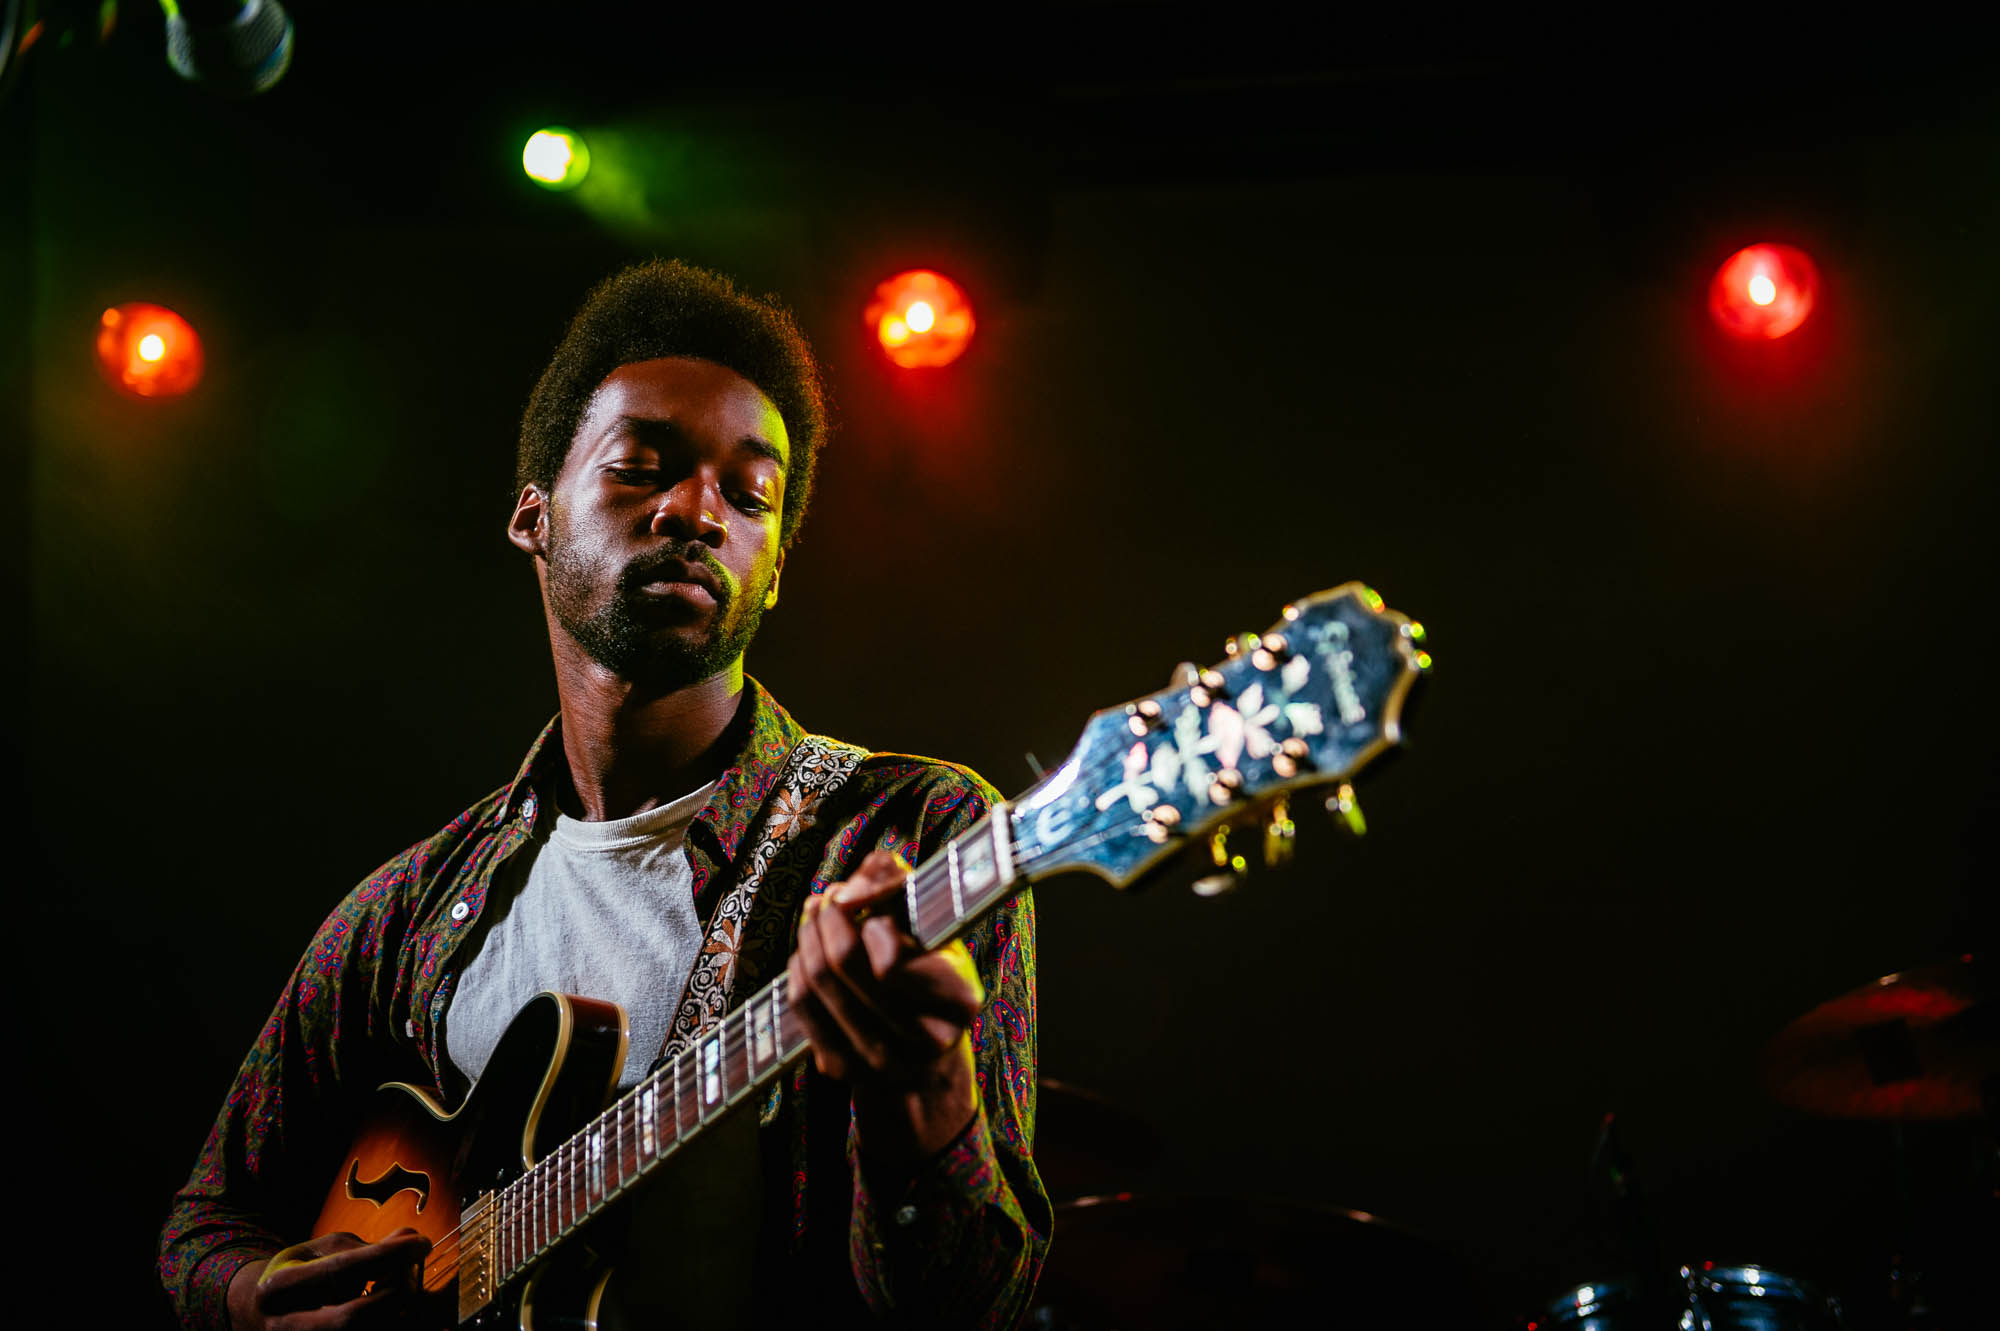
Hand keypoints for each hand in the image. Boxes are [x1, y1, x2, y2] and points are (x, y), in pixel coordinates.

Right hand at [227, 1228, 448, 1329]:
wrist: (266, 1312)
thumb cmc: (303, 1273)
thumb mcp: (324, 1250)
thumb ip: (366, 1247)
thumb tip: (411, 1238)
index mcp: (279, 1287)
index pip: (341, 1270)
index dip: (387, 1256)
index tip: (422, 1243)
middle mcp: (284, 1325)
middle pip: (352, 1318)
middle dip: (393, 1293)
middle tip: (410, 1272)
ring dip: (397, 1314)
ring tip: (397, 1290)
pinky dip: (391, 1322)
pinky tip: (392, 1307)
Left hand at [787, 850, 984, 1171]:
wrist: (923, 1055)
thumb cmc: (929, 968)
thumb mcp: (932, 921)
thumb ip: (895, 881)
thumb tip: (847, 893)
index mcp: (959, 1000)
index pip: (893, 959)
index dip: (873, 921)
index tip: (871, 905)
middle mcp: (924, 1039)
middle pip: (845, 964)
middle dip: (829, 917)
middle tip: (831, 897)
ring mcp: (879, 1061)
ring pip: (816, 982)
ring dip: (809, 935)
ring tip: (817, 913)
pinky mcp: (841, 1068)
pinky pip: (800, 1004)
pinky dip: (797, 967)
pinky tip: (807, 950)